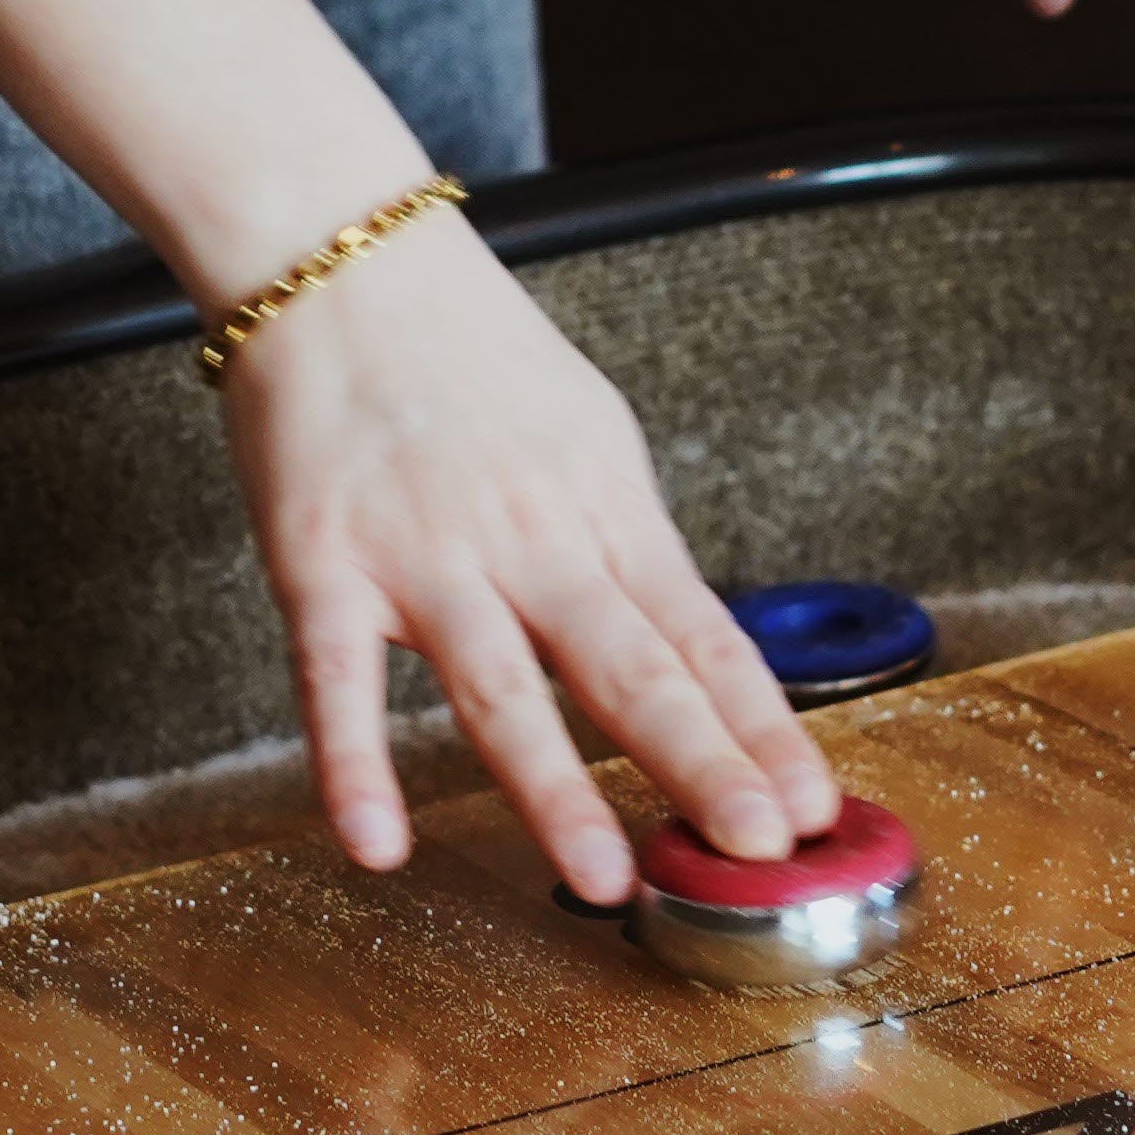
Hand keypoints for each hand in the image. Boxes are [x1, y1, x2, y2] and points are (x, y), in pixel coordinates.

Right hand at [216, 215, 840, 898]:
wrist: (343, 257)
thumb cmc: (469, 351)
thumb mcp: (591, 432)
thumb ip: (629, 543)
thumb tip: (689, 643)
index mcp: (606, 510)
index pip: (703, 638)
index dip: (761, 728)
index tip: (812, 806)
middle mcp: (530, 539)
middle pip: (629, 667)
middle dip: (701, 762)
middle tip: (757, 846)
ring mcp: (424, 556)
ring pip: (501, 689)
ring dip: (553, 789)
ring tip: (603, 877)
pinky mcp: (322, 565)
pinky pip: (338, 681)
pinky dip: (353, 766)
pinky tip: (379, 846)